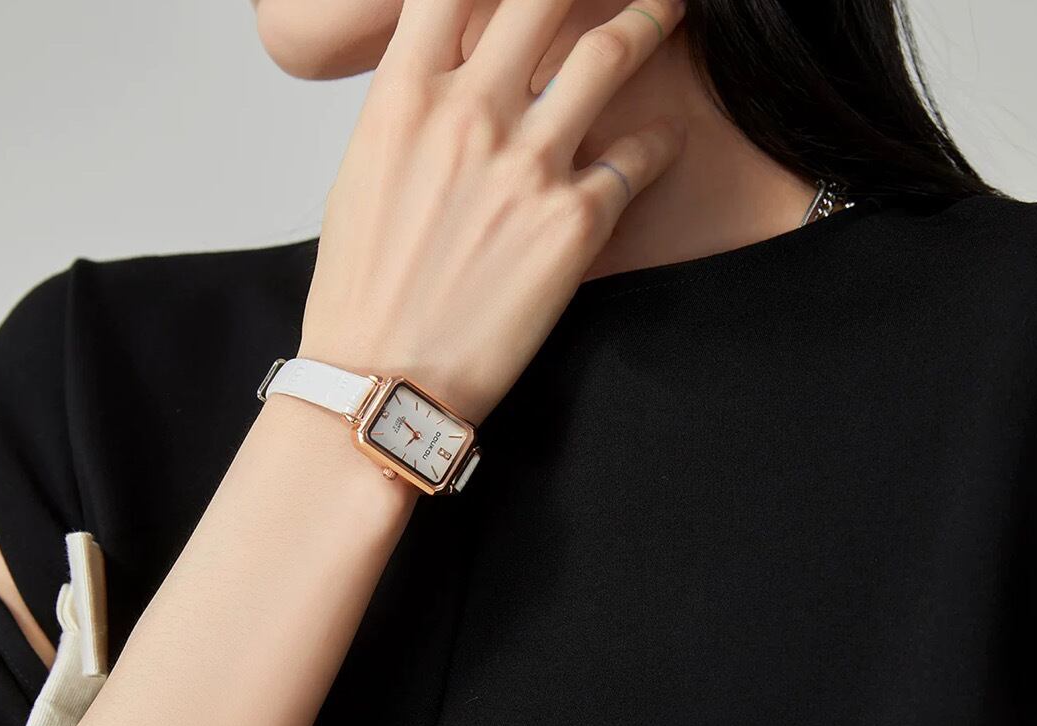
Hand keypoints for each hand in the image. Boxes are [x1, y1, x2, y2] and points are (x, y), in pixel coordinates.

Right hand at [297, 0, 687, 425]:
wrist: (383, 379)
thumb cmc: (365, 292)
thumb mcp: (365, 175)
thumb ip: (414, 110)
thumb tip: (451, 78)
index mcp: (405, 96)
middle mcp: (469, 115)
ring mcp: (526, 166)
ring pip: (607, 56)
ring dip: (649, 20)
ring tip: (670, 9)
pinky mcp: (573, 224)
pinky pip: (637, 158)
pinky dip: (659, 143)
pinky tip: (665, 141)